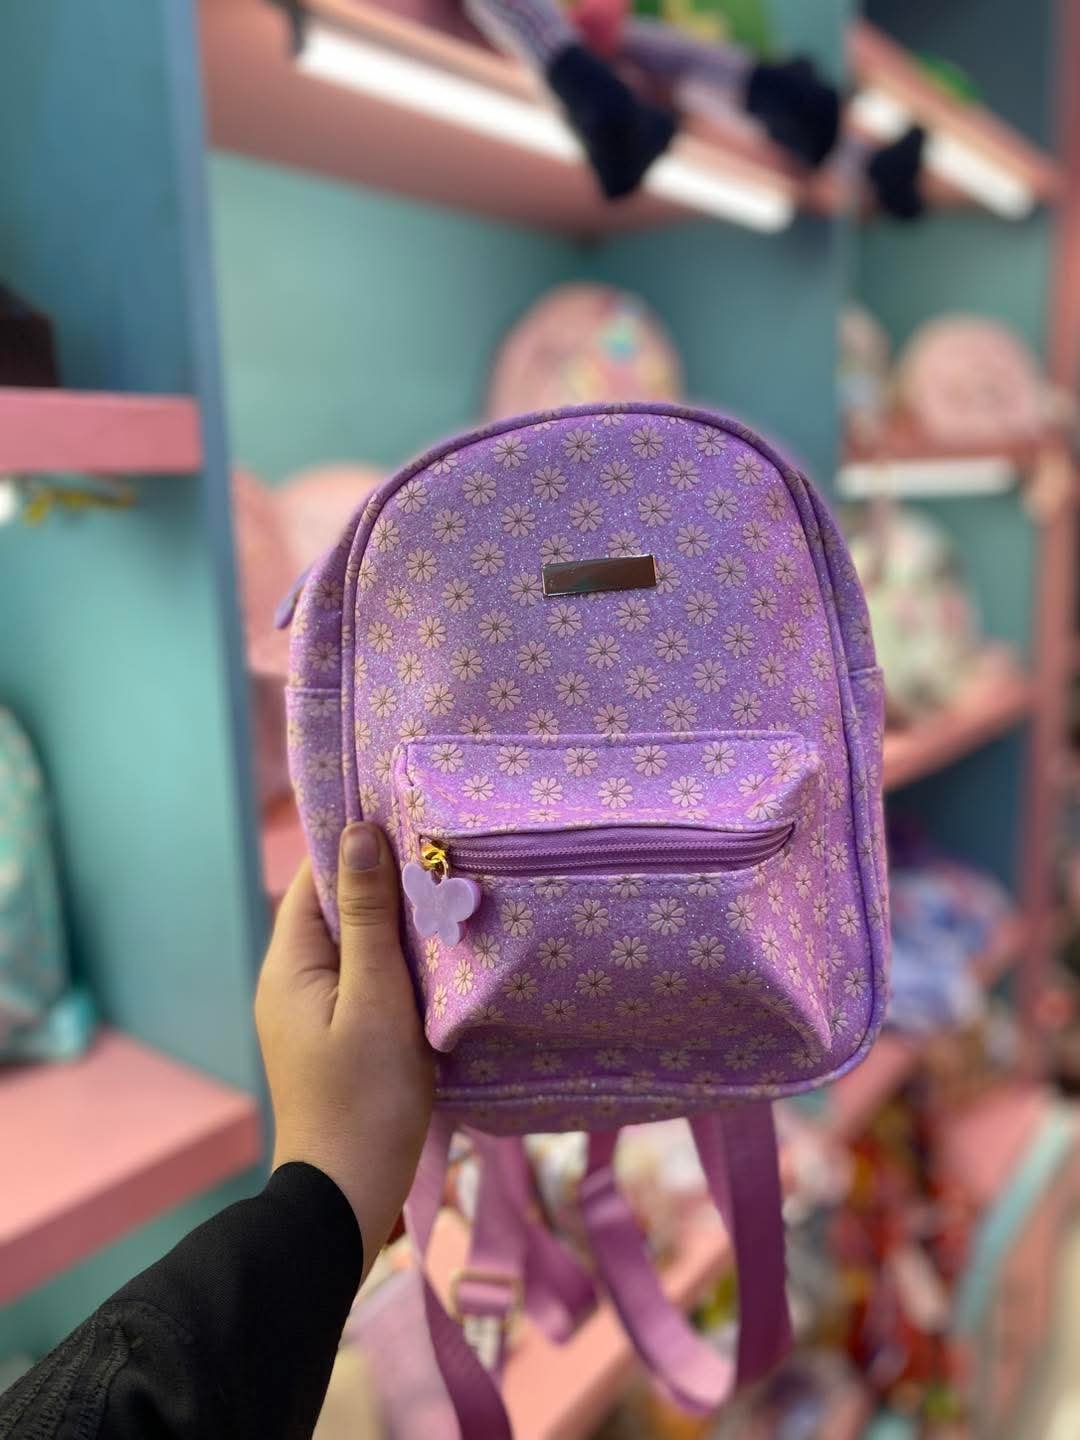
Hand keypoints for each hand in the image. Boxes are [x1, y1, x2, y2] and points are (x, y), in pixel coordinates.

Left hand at [256, 824, 433, 1275]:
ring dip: (394, 925)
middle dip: (383, 883)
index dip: (355, 846)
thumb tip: (359, 834)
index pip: (315, 880)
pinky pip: (363, 979)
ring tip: (447, 898)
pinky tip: (435, 959)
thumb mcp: (376, 998)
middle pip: (336, 909)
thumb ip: (369, 916)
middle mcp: (289, 981)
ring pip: (354, 946)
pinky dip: (395, 963)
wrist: (349, 1194)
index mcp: (288, 964)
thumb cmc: (366, 1095)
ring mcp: (310, 1011)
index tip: (406, 819)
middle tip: (441, 857)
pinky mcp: (335, 1036)